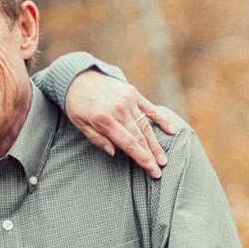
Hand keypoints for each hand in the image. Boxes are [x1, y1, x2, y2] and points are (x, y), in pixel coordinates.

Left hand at [64, 72, 181, 179]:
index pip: (128, 143)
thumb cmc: (77, 104)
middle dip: (151, 156)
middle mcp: (119, 109)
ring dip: (156, 144)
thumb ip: (97, 139)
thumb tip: (114, 153)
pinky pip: (150, 108)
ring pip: (146, 126)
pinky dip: (161, 119)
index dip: (142, 158)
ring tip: (164, 159)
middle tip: (160, 170)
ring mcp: (128, 100)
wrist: (78, 76)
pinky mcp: (133, 93)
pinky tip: (171, 130)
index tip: (152, 171)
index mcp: (105, 120)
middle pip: (140, 137)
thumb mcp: (80, 124)